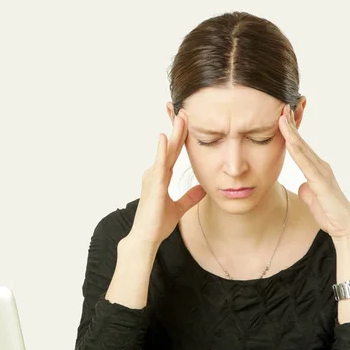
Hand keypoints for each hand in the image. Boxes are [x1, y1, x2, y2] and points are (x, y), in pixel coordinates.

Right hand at [129, 110, 205, 244]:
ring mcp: (153, 177)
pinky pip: (159, 164)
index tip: (188, 122)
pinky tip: (165, 137)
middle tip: (185, 111)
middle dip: (179, 129)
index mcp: (161, 176)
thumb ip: (190, 197)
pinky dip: (162, 150)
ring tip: (181, 117)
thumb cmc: (157, 223)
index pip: (174, 152)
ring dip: (174, 134)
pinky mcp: (153, 185)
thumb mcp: (179, 208)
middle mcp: (155, 173)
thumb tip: (203, 188)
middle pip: (170, 147)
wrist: (146, 238)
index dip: (181, 137)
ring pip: (166, 151)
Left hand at [279, 103, 349, 240]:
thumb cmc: (329, 213)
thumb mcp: (313, 198)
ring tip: (282, 116)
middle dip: (291, 124)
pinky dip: (297, 151)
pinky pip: (306, 164)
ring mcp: (321, 172)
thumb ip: (307, 189)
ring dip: (291, 132)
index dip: (290, 132)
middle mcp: (320, 166)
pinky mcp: (322, 182)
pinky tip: (289, 141)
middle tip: (281, 106)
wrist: (345, 227)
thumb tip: (302, 186)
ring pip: (303, 149)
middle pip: (301, 142)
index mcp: (316, 169)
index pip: (300, 147)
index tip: (281, 117)